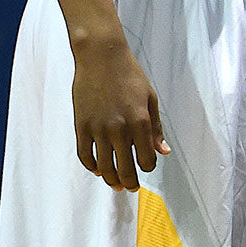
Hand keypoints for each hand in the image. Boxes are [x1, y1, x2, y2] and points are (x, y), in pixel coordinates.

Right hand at [71, 36, 169, 190]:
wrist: (101, 58)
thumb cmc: (130, 76)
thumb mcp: (151, 99)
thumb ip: (156, 129)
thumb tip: (164, 152)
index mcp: (140, 122)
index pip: (146, 160)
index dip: (147, 167)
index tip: (146, 166)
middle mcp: (119, 129)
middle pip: (125, 169)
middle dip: (129, 183)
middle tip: (131, 188)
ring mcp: (98, 129)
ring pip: (103, 167)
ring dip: (110, 179)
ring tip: (115, 183)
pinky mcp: (81, 126)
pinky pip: (84, 155)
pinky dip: (91, 167)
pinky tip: (98, 169)